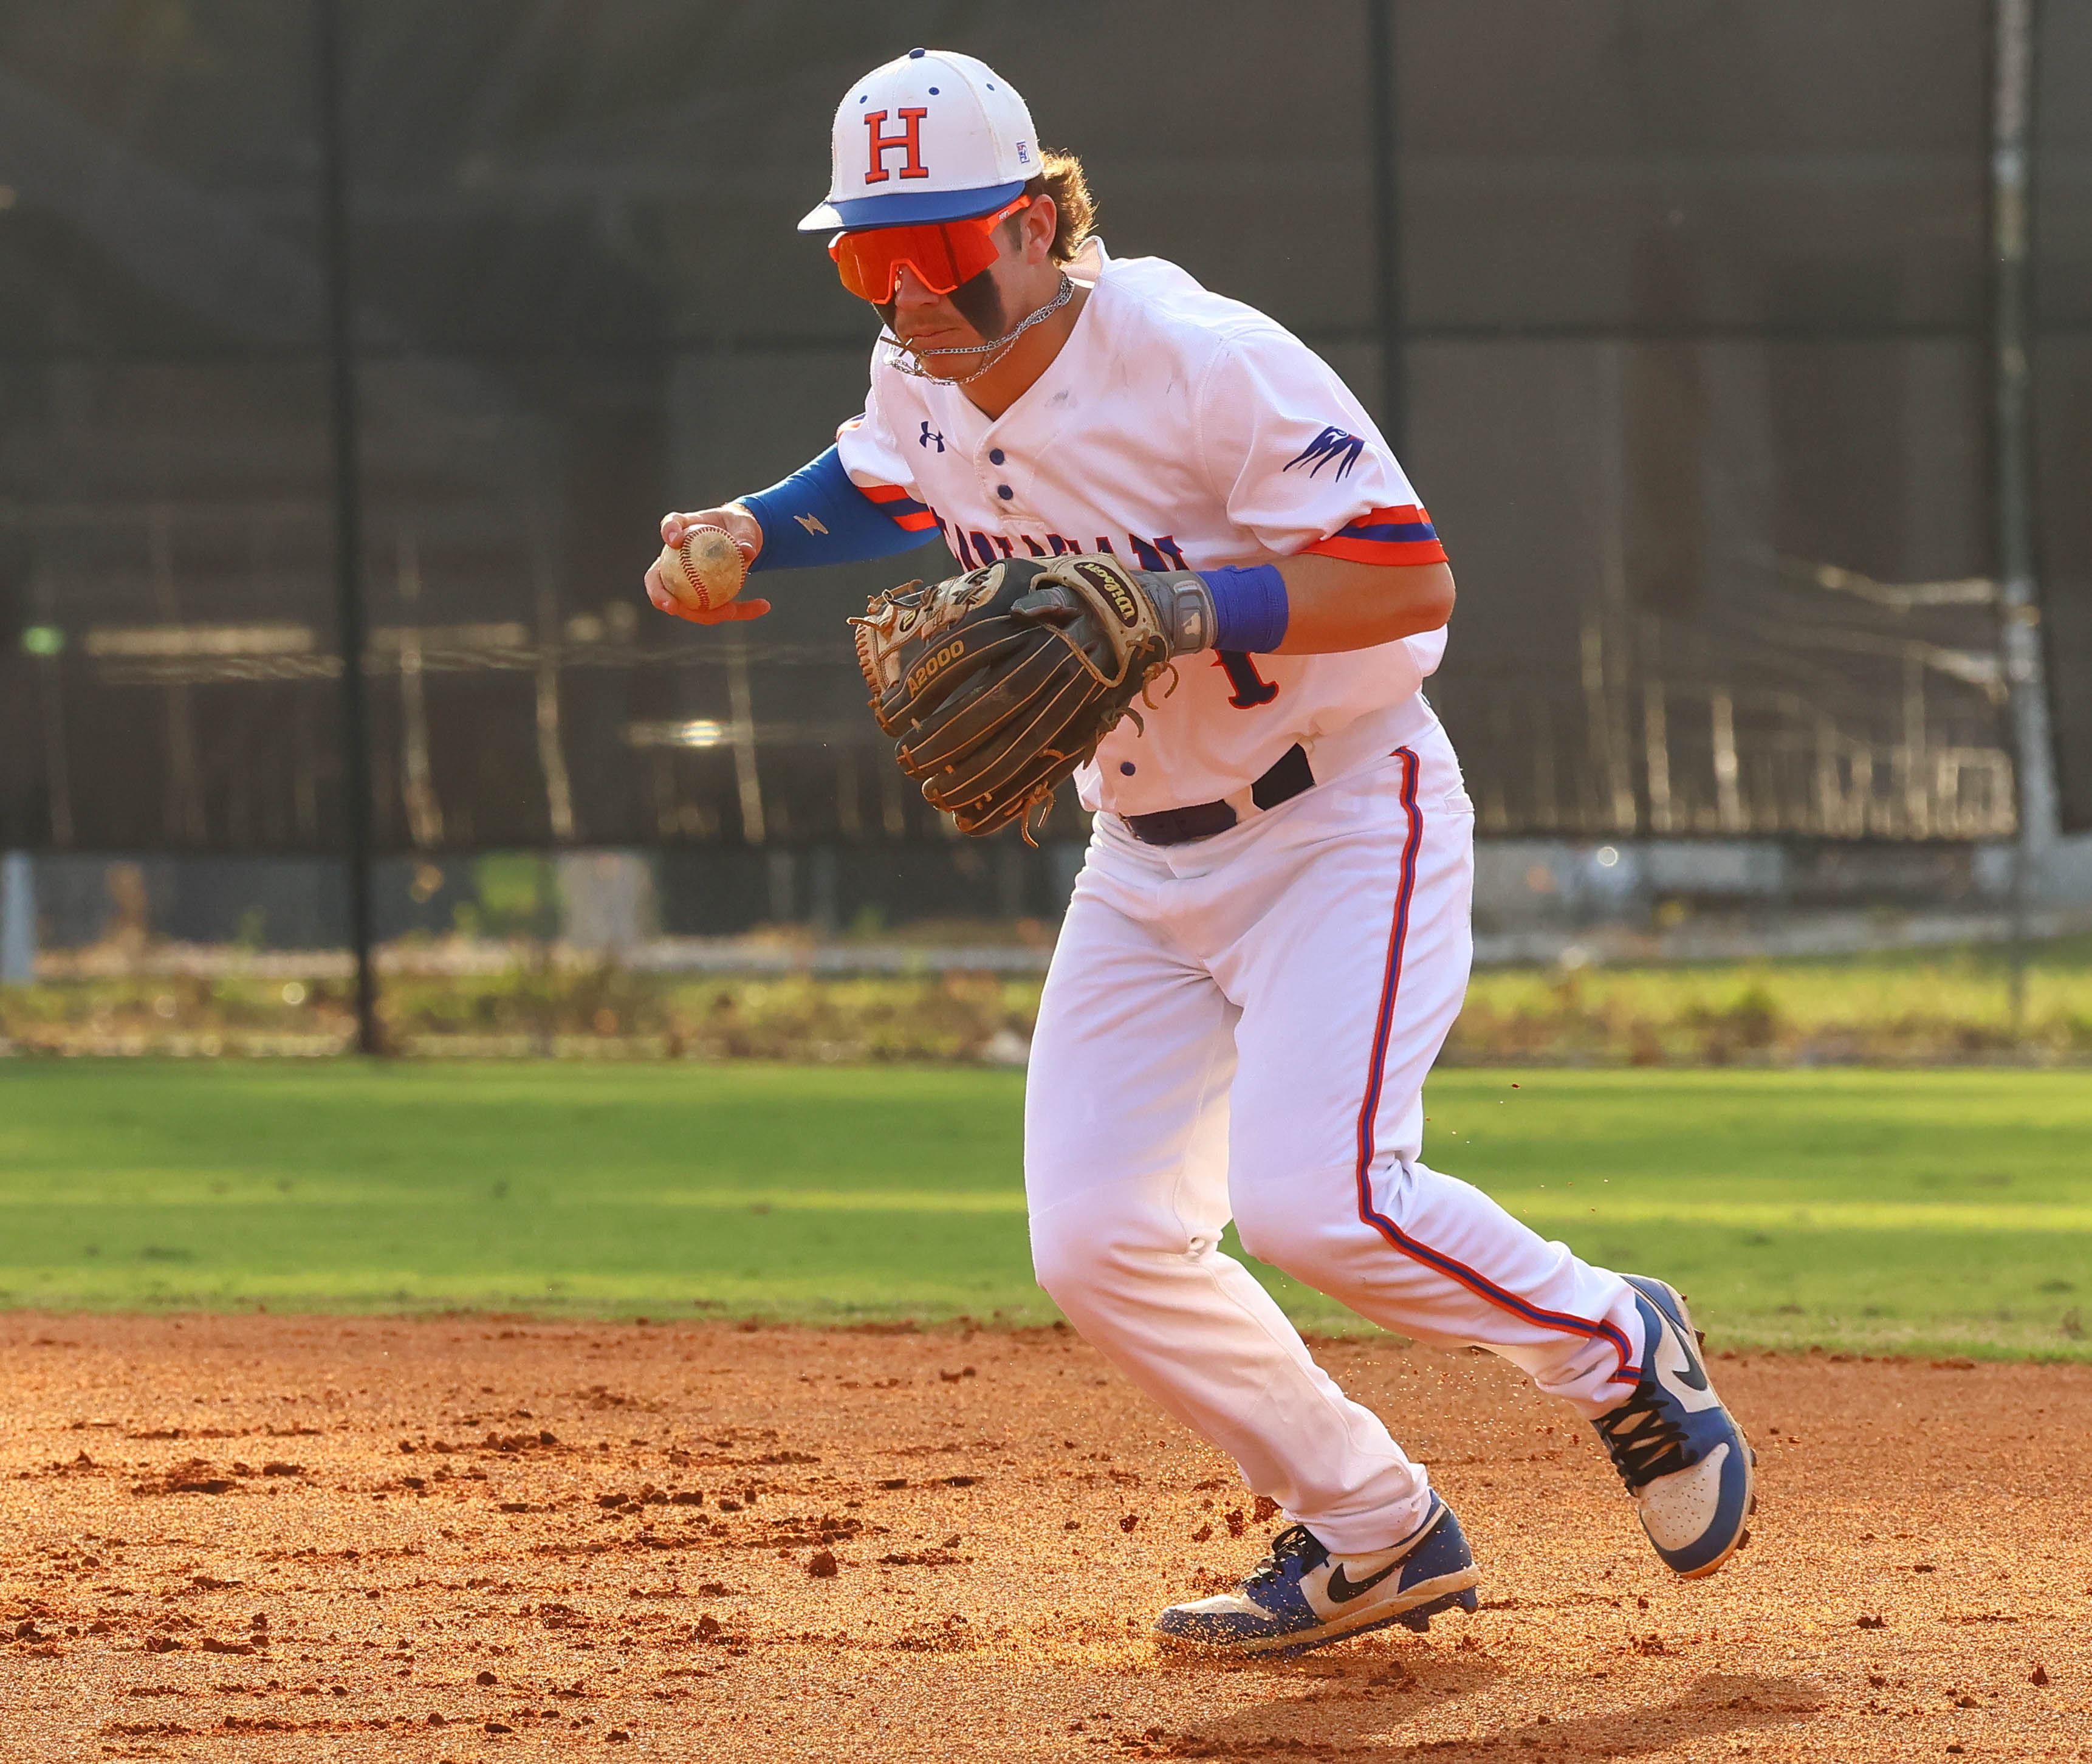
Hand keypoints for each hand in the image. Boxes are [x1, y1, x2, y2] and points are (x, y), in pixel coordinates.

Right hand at [646, 504, 769, 624]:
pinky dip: (741, 611)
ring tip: (733, 612)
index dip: (668, 532)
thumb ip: (746, 536)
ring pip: (685, 604)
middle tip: (671, 607)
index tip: (674, 540)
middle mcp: (675, 558)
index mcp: (683, 528)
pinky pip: (717, 609)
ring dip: (707, 614)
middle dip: (659, 596)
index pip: (670, 524)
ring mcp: (685, 580)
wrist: (744, 539)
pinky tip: (763, 606)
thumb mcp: (746, 526)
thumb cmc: (739, 526)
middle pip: (657, 578)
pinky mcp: (702, 596)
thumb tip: (747, 551)